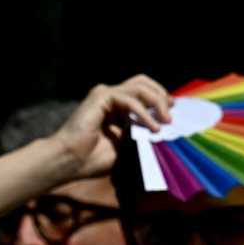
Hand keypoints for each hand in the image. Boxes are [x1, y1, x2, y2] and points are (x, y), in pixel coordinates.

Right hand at [50, 75, 172, 178]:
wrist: (69, 162)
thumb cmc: (93, 158)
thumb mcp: (127, 145)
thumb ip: (141, 133)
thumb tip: (164, 128)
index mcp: (117, 106)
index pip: (144, 92)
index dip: (161, 99)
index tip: (173, 113)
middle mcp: (111, 96)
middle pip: (143, 82)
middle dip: (161, 95)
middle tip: (170, 114)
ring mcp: (105, 94)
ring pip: (140, 87)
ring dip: (157, 103)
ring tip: (165, 122)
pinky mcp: (101, 97)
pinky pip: (130, 99)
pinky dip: (143, 113)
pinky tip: (152, 127)